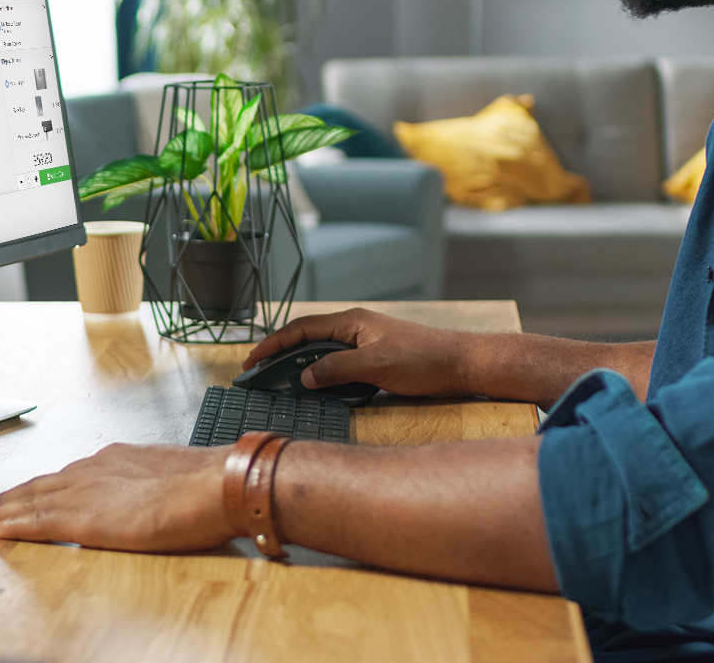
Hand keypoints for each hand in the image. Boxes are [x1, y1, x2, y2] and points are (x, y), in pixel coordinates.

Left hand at [0, 443, 234, 551]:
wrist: (215, 485)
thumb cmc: (205, 485)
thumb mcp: (170, 476)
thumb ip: (149, 485)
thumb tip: (150, 496)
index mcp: (115, 460)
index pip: (68, 475)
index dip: (42, 487)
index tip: (24, 493)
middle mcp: (94, 470)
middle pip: (42, 485)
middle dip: (12, 496)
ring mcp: (87, 493)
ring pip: (33, 501)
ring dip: (4, 509)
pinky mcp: (85, 520)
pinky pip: (39, 522)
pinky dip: (15, 525)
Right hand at [242, 308, 478, 397]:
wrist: (460, 364)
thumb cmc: (423, 359)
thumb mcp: (376, 365)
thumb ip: (337, 369)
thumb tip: (304, 377)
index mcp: (351, 322)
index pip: (302, 329)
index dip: (274, 343)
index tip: (253, 359)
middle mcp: (355, 330)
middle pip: (308, 340)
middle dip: (281, 356)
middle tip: (259, 375)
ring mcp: (364, 344)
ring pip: (323, 354)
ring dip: (301, 367)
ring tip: (279, 384)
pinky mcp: (374, 360)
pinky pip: (338, 366)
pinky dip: (322, 376)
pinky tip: (316, 390)